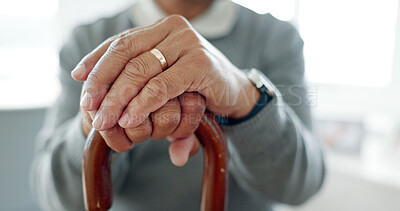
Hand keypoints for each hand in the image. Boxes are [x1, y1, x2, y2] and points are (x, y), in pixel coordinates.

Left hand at [73, 15, 259, 160]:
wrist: (234, 93)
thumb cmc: (194, 85)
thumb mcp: (161, 77)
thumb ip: (131, 73)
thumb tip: (78, 74)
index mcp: (161, 28)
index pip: (120, 41)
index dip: (96, 59)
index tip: (78, 78)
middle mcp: (173, 29)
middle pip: (125, 53)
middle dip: (102, 83)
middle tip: (90, 108)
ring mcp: (188, 43)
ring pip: (140, 70)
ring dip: (118, 98)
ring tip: (105, 121)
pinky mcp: (201, 64)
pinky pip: (162, 86)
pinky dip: (143, 104)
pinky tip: (130, 119)